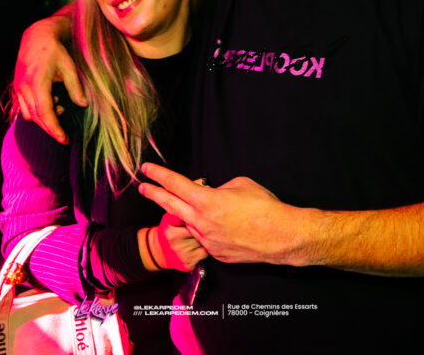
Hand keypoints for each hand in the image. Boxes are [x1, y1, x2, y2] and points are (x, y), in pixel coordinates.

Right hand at [14, 14, 86, 142]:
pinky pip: (25, 107)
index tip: (64, 138)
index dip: (54, 129)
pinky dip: (37, 111)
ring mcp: (18, 88)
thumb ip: (75, 87)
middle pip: (36, 117)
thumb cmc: (55, 51)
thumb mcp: (69, 67)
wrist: (36, 37)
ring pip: (29, 114)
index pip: (44, 113)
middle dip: (50, 128)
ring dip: (43, 119)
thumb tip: (83, 105)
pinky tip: (51, 102)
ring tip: (60, 109)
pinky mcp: (17, 87)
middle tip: (64, 136)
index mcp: (38, 82)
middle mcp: (24, 87)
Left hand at [139, 164, 308, 264]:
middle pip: (170, 205)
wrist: (281, 236)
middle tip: (142, 187)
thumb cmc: (264, 206)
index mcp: (206, 200)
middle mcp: (201, 222)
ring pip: (190, 223)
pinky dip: (209, 230)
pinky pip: (206, 238)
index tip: (146, 169)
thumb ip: (219, 188)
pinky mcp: (216, 254)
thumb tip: (213, 193)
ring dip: (190, 214)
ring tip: (200, 207)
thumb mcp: (240, 184)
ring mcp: (207, 240)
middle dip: (154, 194)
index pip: (175, 184)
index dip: (159, 174)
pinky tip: (225, 226)